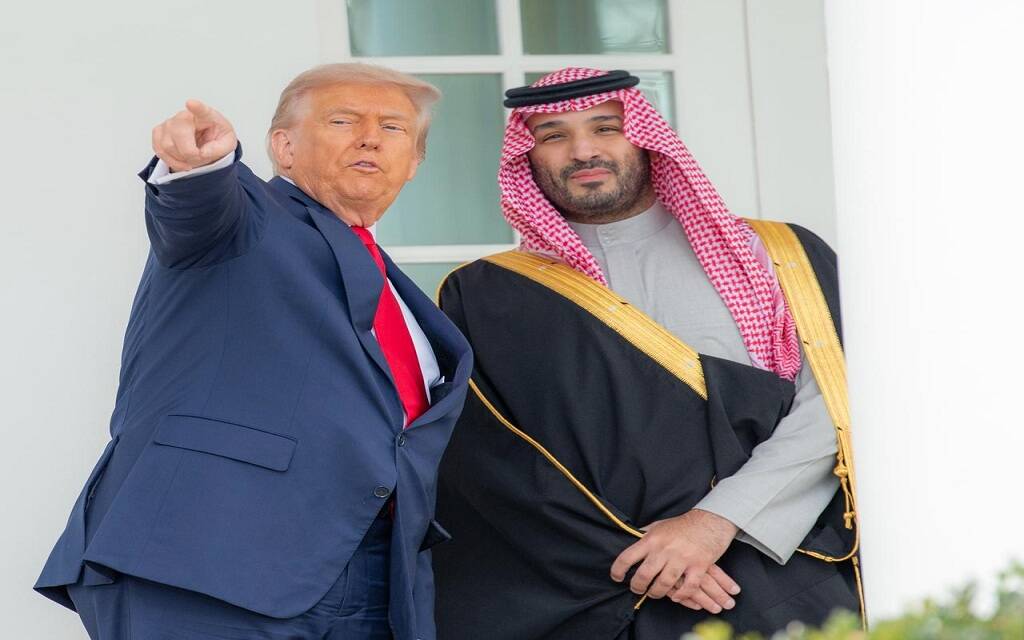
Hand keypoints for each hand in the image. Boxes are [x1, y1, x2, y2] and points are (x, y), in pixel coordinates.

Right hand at [151, 99, 236, 172]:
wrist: (206, 141)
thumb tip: (201, 153)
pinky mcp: (159, 132)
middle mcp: (185, 116)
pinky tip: (182, 159)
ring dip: (181, 159)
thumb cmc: (216, 138)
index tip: (191, 104)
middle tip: (199, 157)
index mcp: (206, 116)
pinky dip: (172, 161)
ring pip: (167, 146)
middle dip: (189, 153)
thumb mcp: (227, 145)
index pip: (201, 110)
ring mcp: (169, 123)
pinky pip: (160, 151)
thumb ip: (218, 149)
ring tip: (192, 157)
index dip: (196, 107)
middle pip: (179, 135)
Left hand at [610, 509, 740, 612]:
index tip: (616, 577)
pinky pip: (688, 587)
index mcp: (652, 539)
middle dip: (637, 586)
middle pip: (644, 575)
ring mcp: (682, 558)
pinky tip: (676, 596)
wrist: (711, 520)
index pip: (627, 556)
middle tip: (636, 589)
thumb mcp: (659, 525)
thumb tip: (630, 538)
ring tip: (654, 593)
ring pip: (663, 584)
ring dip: (656, 593)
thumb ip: (645, 534)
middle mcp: (664, 549)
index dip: (618, 570)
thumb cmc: (683, 524)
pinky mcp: (699, 565)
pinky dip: (681, 595)